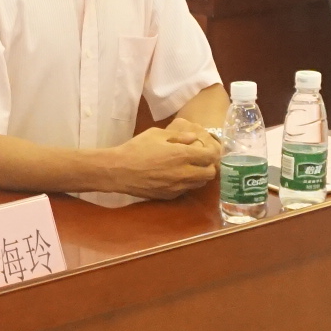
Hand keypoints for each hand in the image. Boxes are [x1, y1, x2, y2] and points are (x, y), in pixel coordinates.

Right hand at [101, 123, 218, 199]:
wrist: (118, 171)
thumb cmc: (136, 148)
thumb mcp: (157, 134)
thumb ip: (179, 136)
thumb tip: (194, 138)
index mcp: (182, 155)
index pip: (210, 157)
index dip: (211, 152)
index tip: (207, 149)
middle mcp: (183, 173)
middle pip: (210, 174)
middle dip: (208, 166)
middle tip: (200, 160)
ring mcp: (177, 187)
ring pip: (199, 184)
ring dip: (199, 176)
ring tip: (189, 168)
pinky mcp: (169, 196)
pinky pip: (185, 190)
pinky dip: (186, 184)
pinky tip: (175, 176)